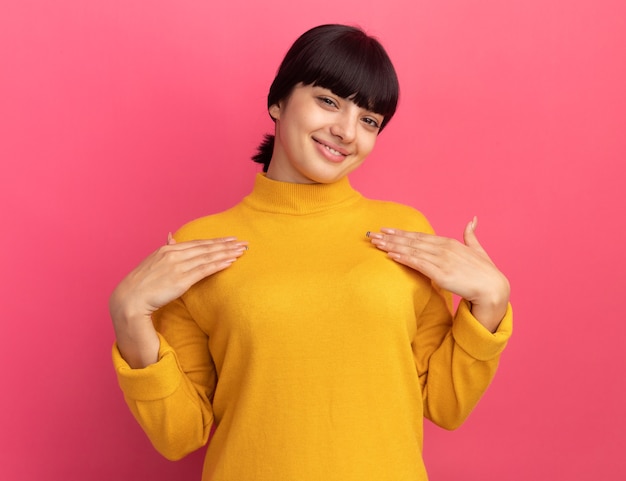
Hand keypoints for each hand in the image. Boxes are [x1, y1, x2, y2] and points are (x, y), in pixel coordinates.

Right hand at [109, 234, 247, 366]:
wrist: (130, 299)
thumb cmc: (142, 284)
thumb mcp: (153, 261)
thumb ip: (166, 250)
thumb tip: (170, 238)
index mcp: (168, 250)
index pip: (198, 243)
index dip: (216, 241)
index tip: (231, 239)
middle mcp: (174, 254)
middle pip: (206, 247)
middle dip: (226, 244)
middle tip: (243, 242)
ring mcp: (177, 266)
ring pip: (207, 257)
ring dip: (226, 253)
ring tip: (241, 251)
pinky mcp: (180, 280)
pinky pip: (204, 270)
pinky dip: (218, 264)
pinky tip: (230, 262)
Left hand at [368, 218, 508, 331]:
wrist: (494, 289)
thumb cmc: (485, 272)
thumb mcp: (477, 249)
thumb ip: (471, 234)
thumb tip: (472, 219)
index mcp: (449, 243)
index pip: (420, 236)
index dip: (401, 233)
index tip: (386, 230)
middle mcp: (444, 249)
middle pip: (412, 241)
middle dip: (390, 238)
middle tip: (372, 234)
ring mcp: (442, 261)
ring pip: (412, 251)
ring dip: (392, 246)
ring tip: (376, 243)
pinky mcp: (441, 274)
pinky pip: (418, 264)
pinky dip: (403, 258)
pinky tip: (390, 256)